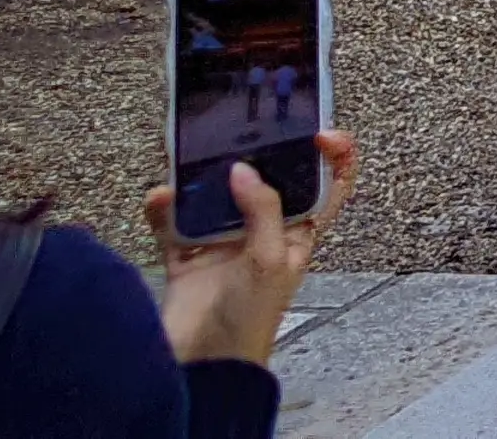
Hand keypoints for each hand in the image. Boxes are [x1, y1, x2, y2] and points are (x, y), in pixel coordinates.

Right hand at [153, 131, 351, 366]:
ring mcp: (226, 243)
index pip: (329, 185)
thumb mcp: (270, 259)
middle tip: (242, 129)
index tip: (320, 132)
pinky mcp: (189, 256)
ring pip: (218, 195)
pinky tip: (162, 197)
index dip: (334, 156)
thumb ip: (262, 210)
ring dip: (204, 177)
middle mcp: (264, 233)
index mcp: (299, 232)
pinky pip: (176, 222)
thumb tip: (245, 169)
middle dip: (256, 154)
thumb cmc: (250, 323)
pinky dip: (166, 208)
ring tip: (194, 157)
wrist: (203, 367)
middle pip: (266, 180)